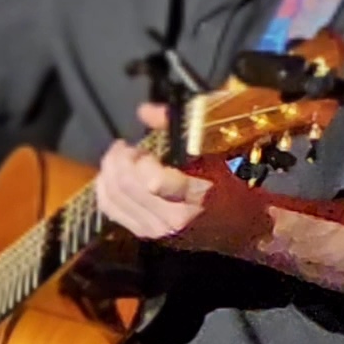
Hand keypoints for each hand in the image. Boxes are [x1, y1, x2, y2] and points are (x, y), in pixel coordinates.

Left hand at [90, 105, 247, 248]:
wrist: (238, 223)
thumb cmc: (229, 184)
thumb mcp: (214, 150)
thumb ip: (178, 127)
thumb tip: (146, 111)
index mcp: (193, 196)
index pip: (151, 180)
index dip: (139, 159)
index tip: (142, 147)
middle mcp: (172, 217)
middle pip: (125, 185)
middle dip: (119, 159)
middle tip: (127, 148)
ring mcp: (156, 229)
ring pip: (113, 196)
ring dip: (111, 171)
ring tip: (121, 159)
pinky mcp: (145, 233)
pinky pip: (110, 209)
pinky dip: (105, 188)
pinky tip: (113, 175)